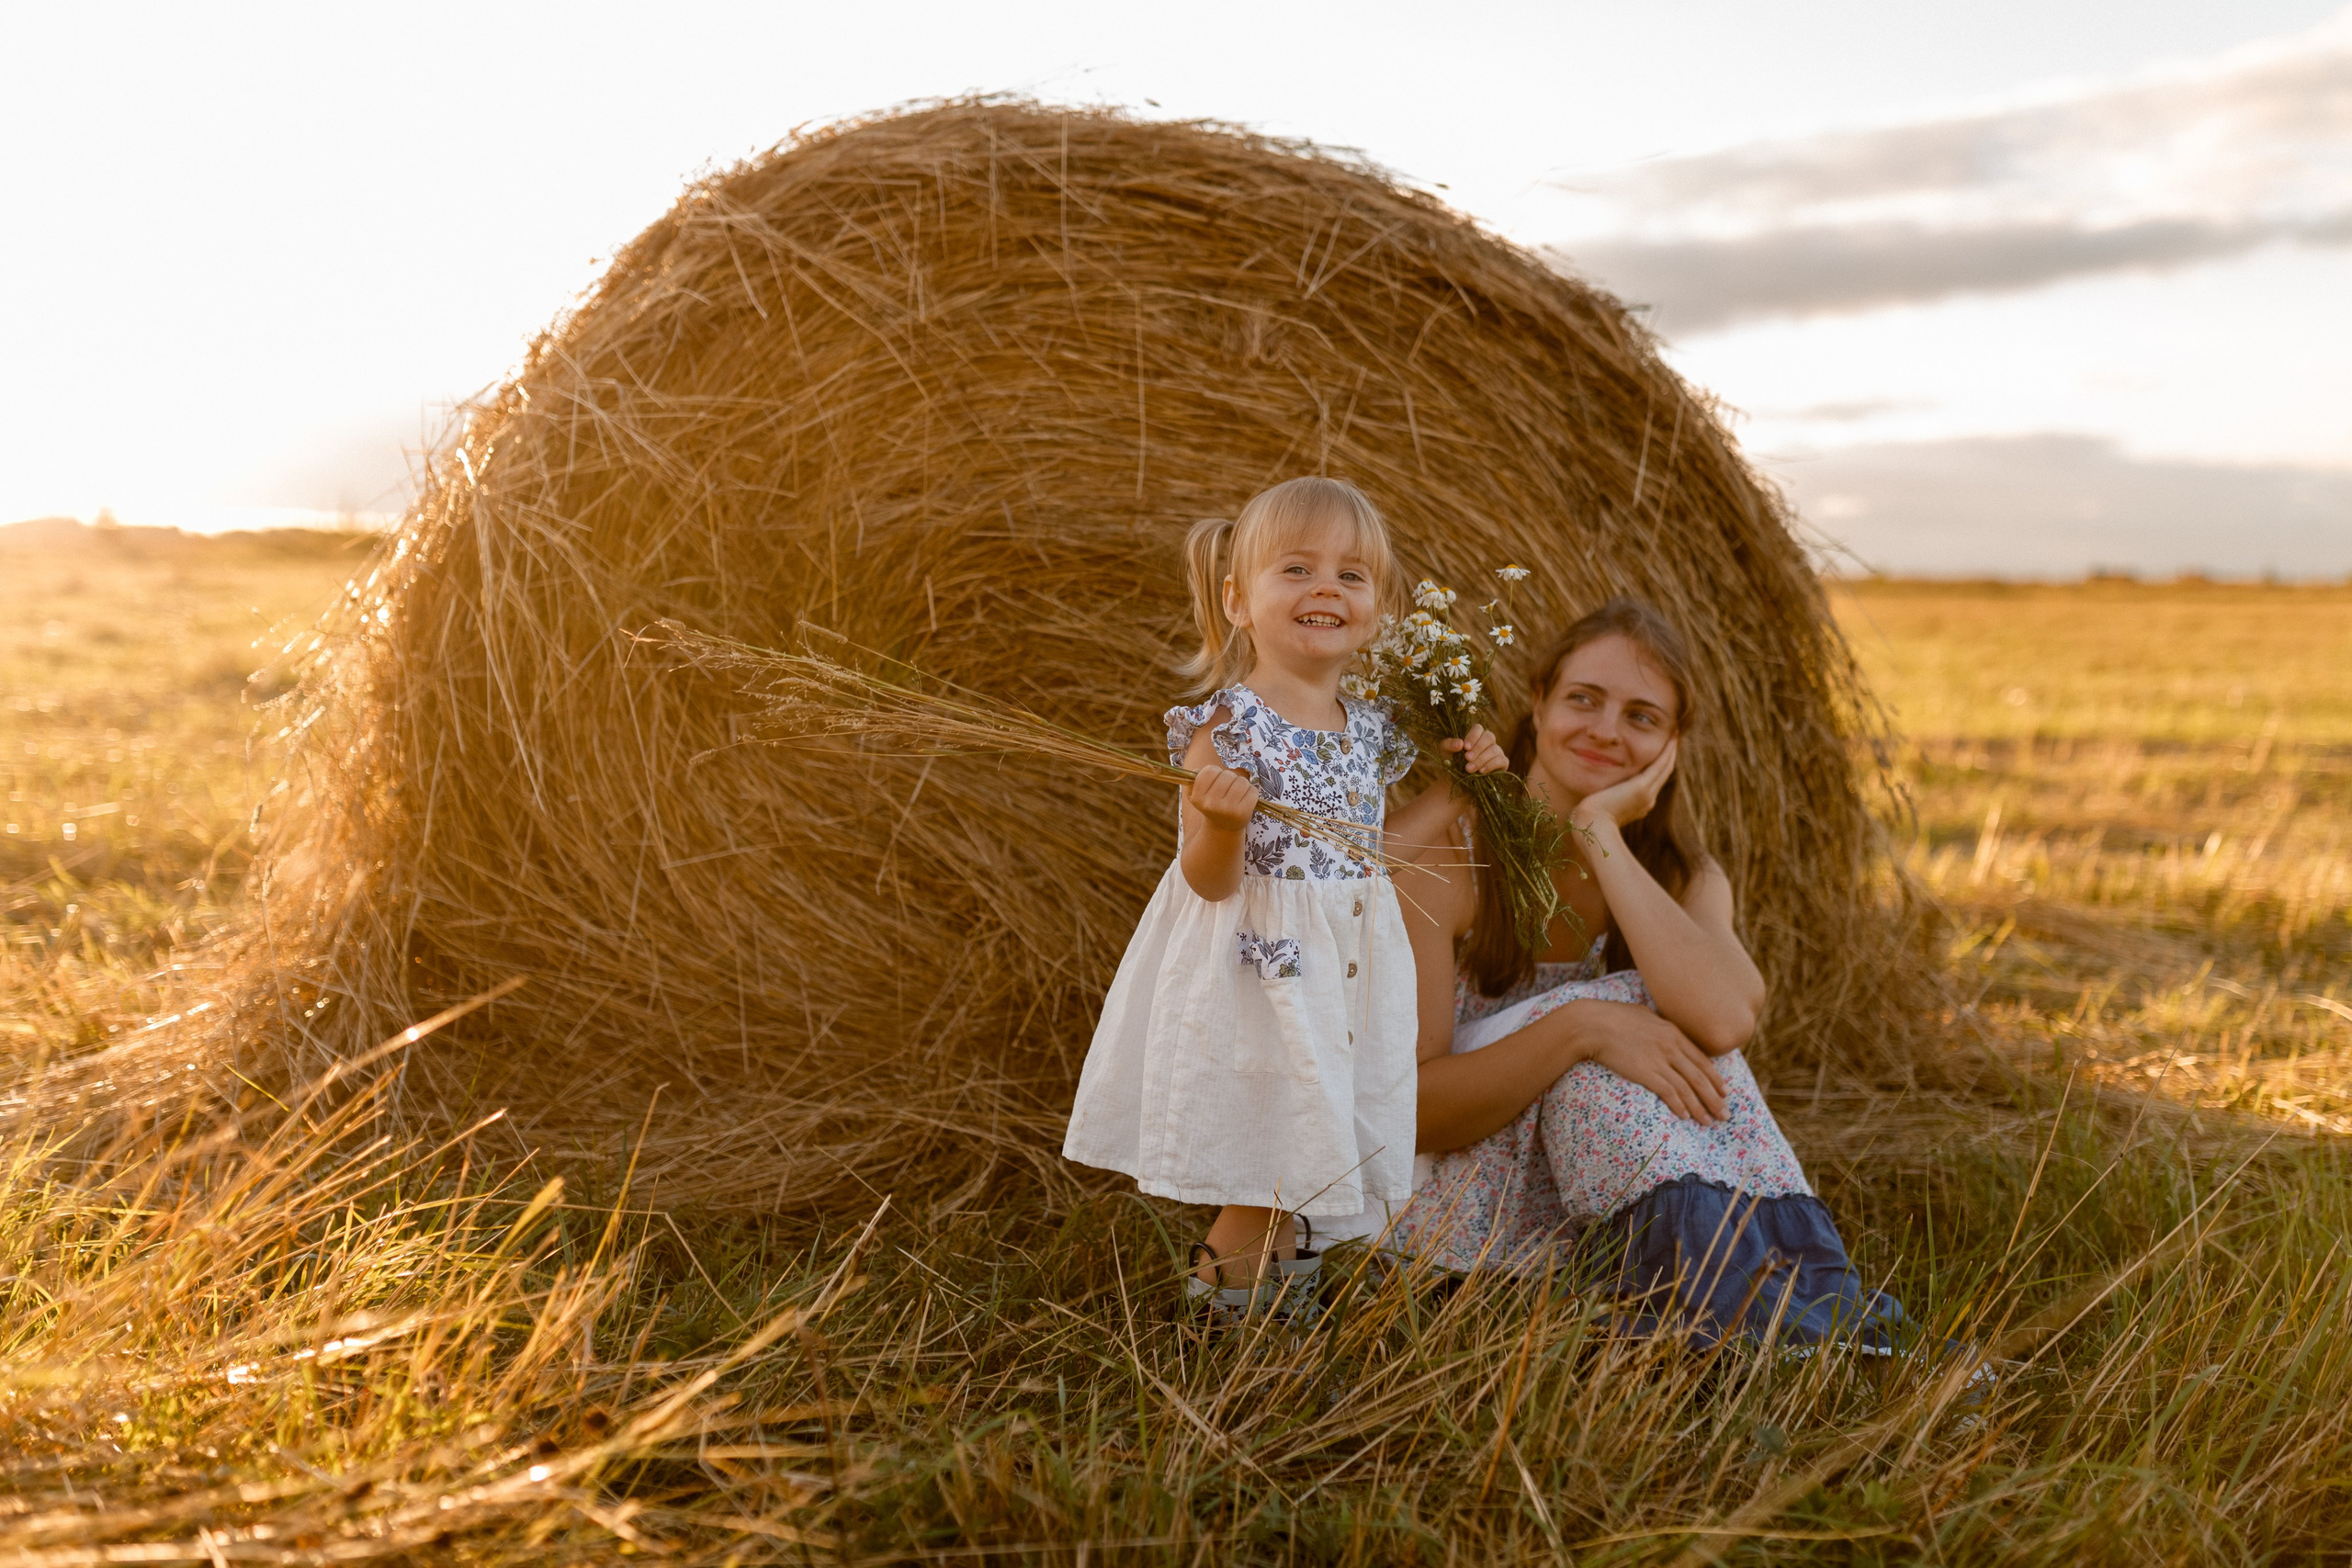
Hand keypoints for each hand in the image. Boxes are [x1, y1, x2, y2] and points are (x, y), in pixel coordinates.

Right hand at [1188, 764, 1259, 832]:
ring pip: (1242, 781)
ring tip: (1237, 793)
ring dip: (1242, 784)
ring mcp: (1227, 809)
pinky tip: (1245, 799)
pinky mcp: (1242, 812)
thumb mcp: (1198, 794)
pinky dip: (1251, 792)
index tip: (1216, 780)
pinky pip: (1253, 790)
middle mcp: (1211, 804)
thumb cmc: (1212, 804)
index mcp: (1197, 797)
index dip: (1216, 772)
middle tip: (1228, 788)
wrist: (1223, 827)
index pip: (1209, 771)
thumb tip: (1197, 771)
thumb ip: (1195, 779)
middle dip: (1230, 778)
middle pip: (1228, 775)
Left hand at [1440, 724, 1509, 776]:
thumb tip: (1459, 743)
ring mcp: (1497, 751)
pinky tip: (1481, 771)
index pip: (1478, 728)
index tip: (1465, 747)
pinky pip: (1501, 761)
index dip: (1473, 736)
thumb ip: (1448, 745)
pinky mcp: (1502, 763)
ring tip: (1469, 769)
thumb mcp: (1445, 753)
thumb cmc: (1452, 762)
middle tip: (1467, 758)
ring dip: (1481, 759)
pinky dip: (1491, 765)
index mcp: (1475, 736)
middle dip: (1478, 748)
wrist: (1457, 781)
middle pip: (1489, 737)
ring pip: (1494, 750)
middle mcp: (1488, 742)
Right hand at [1568, 997, 1726, 1123]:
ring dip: (1700, 1107)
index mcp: (1673, 1032)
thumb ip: (1659, 1026)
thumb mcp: (1643, 1015)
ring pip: (1687, 1088)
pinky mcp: (1645, 1072)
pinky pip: (1668, 1092)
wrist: (1592, 1024)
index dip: (1716, 1078)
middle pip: (1700, 1077)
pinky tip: (1685, 1116)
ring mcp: (1659, 1060)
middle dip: (1715, 1098)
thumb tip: (1663, 1030)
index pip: (1702, 1060)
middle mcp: (1671, 1047)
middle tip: (1725, 1114)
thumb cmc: (1612, 1016)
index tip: (1725, 1092)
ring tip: (1709, 1121)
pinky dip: (1679, 1105)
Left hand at [1575, 737, 1677, 830]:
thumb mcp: (1599, 805)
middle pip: (1662, 774)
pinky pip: (1660, 765)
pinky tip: (1672, 739)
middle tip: (1674, 739)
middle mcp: (1647, 800)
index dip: (1658, 766)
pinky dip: (1667, 752)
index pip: (1652, 781)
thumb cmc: (1588, 818)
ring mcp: (1647, 794)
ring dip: (1671, 751)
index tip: (1661, 752)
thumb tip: (1596, 793)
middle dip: (1668, 756)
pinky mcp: (1642, 787)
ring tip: (1675, 735)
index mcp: (1638, 805)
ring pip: (1665, 768)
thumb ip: (1603, 797)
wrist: (1591, 825)